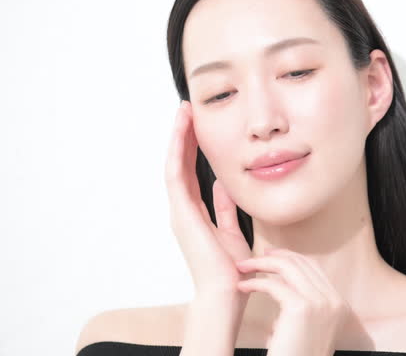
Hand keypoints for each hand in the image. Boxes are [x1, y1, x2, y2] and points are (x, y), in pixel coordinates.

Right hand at [165, 100, 252, 296]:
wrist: (224, 294)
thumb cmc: (231, 271)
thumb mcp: (231, 232)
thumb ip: (225, 208)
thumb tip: (224, 185)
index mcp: (194, 215)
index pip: (191, 173)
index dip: (193, 148)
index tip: (198, 125)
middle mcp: (183, 211)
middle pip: (180, 164)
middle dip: (183, 136)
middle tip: (187, 109)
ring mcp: (179, 212)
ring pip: (174, 164)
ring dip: (178, 137)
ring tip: (183, 111)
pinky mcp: (181, 213)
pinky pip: (175, 174)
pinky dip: (177, 151)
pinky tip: (182, 131)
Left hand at [234, 248, 351, 355]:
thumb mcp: (307, 330)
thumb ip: (303, 307)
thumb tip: (281, 284)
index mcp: (339, 305)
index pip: (315, 269)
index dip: (291, 258)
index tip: (271, 256)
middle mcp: (334, 301)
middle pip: (302, 263)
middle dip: (274, 257)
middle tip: (252, 259)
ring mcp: (321, 303)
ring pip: (288, 268)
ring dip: (262, 264)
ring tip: (243, 268)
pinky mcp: (302, 308)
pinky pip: (274, 285)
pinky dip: (255, 283)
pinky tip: (243, 287)